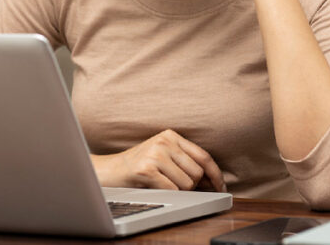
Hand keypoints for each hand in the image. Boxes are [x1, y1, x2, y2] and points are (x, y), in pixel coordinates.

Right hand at [90, 129, 225, 191]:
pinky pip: (172, 190)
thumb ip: (184, 161)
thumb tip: (211, 179)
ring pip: (187, 184)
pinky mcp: (147, 169)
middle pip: (197, 173)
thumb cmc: (137, 166)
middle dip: (190, 185)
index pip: (203, 156)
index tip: (222, 186)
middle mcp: (164, 141)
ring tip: (159, 183)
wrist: (108, 171)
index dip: (216, 174)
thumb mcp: (162, 156)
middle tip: (172, 183)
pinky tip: (153, 186)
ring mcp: (155, 154)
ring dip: (177, 190)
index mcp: (171, 135)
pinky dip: (166, 194)